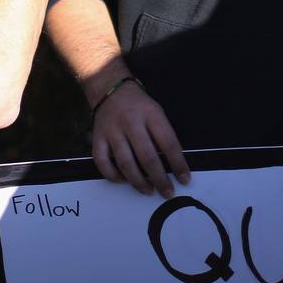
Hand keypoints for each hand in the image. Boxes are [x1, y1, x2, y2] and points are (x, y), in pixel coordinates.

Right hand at [91, 81, 190, 197]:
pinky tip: (123, 180)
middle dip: (160, 179)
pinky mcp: (97, 138)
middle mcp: (131, 123)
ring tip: (149, 190)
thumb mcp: (157, 113)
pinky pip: (103, 162)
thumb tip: (174, 165)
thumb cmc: (139, 106)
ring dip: (139, 182)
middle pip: (147, 157)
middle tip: (167, 192)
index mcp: (151, 115)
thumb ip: (164, 136)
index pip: (168, 143)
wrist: (111, 90)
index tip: (184, 179)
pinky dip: (113, 176)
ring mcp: (112, 131)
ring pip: (125, 163)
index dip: (178, 164)